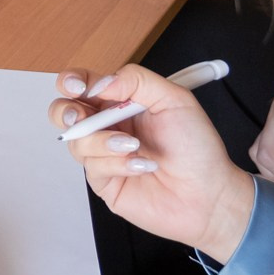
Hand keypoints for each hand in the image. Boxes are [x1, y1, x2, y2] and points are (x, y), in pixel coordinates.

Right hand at [55, 64, 256, 262]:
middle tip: (79, 117)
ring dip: (102, 141)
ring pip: (77, 140)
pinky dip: (116, 163)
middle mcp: (109, 126)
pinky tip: (141, 166)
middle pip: (64, 111)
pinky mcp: (104, 181)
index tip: (78, 86)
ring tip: (134, 147)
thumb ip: (136, 80)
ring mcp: (103, 154)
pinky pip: (92, 167)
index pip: (85, 84)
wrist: (209, 194)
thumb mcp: (174, 99)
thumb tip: (101, 83)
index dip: (73, 82)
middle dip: (64, 111)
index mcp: (122, 101)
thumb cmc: (197, 148)